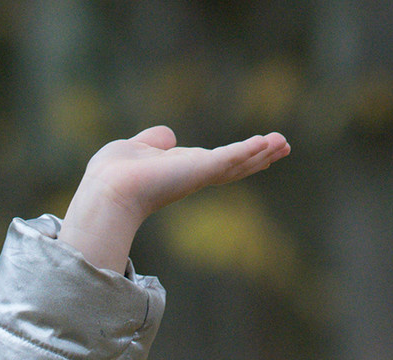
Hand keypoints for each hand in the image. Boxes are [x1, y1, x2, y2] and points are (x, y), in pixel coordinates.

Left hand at [58, 126, 290, 274]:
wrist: (109, 189)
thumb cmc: (114, 174)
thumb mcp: (137, 148)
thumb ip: (154, 141)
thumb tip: (167, 136)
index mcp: (181, 169)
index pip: (216, 162)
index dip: (238, 155)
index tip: (259, 148)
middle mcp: (193, 175)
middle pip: (235, 165)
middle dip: (259, 156)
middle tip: (284, 146)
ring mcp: (198, 174)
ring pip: (237, 163)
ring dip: (262, 152)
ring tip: (284, 143)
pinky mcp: (200, 169)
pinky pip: (230, 158)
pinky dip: (248, 151)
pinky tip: (266, 143)